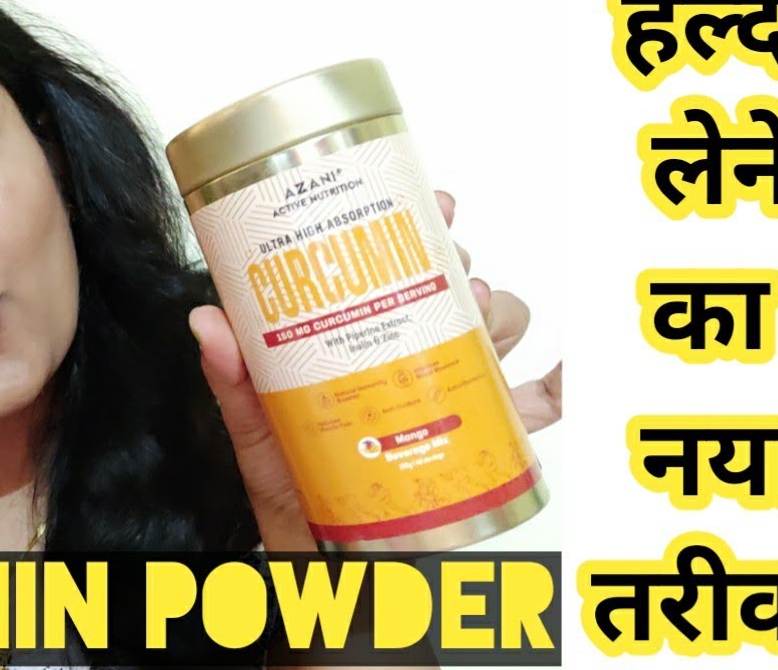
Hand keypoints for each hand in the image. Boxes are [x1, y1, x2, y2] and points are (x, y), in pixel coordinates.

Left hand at [189, 190, 562, 551]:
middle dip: (459, 265)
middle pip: (454, 287)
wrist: (330, 572)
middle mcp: (412, 361)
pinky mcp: (488, 444)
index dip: (420, 226)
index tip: (433, 205)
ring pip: (497, 330)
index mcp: (363, 347)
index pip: (395, 270)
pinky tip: (568, 368)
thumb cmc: (296, 501)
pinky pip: (539, 407)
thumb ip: (237, 385)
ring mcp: (453, 397)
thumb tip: (208, 322)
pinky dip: (563, 382)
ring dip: (499, 314)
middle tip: (453, 269)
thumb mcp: (261, 439)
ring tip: (482, 320)